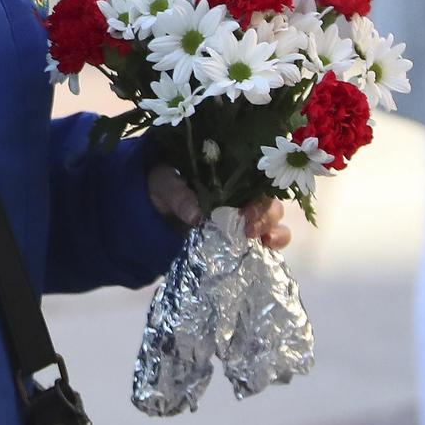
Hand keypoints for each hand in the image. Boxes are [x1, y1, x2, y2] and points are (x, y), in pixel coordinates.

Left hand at [147, 165, 291, 249]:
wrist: (149, 206)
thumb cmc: (160, 186)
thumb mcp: (163, 183)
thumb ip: (178, 195)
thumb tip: (197, 216)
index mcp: (228, 175)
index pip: (255, 182)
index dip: (257, 197)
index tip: (246, 214)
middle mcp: (243, 193)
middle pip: (269, 202)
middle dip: (266, 217)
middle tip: (250, 231)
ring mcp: (244, 215)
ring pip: (273, 220)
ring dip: (274, 231)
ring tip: (263, 241)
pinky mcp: (240, 235)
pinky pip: (266, 238)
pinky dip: (272, 244)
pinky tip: (266, 249)